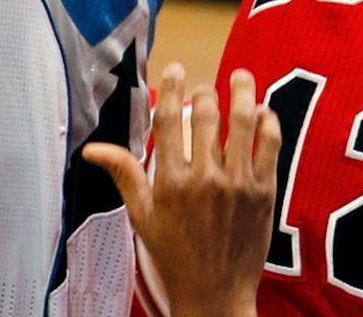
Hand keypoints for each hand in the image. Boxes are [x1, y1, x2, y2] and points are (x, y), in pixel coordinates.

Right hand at [83, 64, 279, 316]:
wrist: (215, 297)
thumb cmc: (174, 255)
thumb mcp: (142, 217)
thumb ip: (123, 174)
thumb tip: (92, 148)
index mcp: (171, 183)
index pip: (169, 119)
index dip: (172, 86)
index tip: (176, 68)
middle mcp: (205, 179)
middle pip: (206, 113)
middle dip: (205, 91)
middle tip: (204, 88)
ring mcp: (238, 184)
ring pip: (243, 121)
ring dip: (243, 92)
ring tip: (241, 76)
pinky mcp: (264, 192)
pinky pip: (270, 145)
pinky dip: (269, 122)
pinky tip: (263, 112)